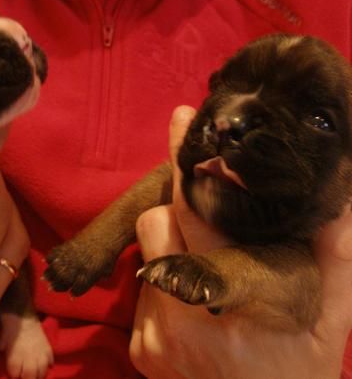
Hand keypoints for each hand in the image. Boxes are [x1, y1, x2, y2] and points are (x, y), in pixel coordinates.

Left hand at [129, 106, 351, 378]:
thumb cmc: (299, 372)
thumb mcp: (331, 319)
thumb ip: (334, 255)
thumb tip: (338, 196)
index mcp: (241, 295)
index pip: (201, 210)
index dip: (187, 162)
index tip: (182, 119)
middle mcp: (188, 312)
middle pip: (158, 221)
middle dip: (180, 203)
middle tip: (208, 204)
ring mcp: (158, 334)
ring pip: (148, 254)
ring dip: (173, 247)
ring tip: (210, 270)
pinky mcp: (140, 350)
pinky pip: (143, 291)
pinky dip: (165, 284)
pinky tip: (194, 306)